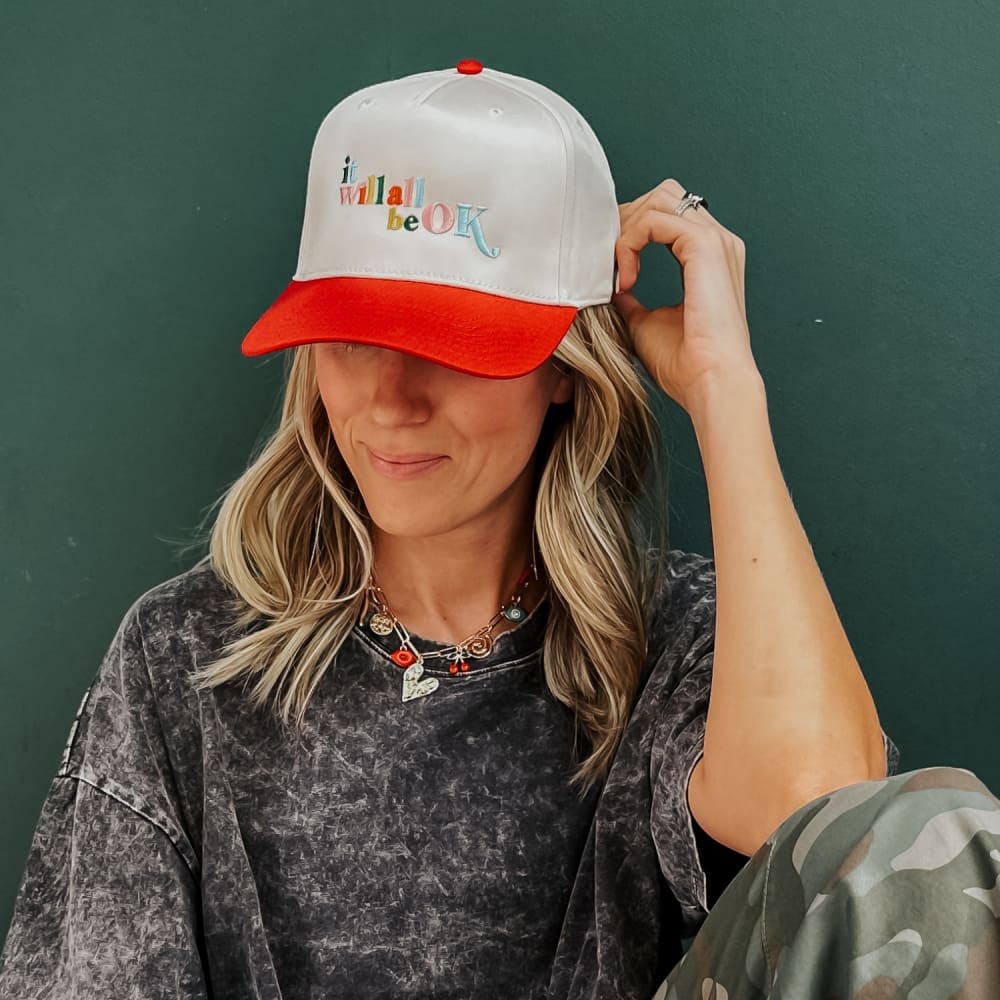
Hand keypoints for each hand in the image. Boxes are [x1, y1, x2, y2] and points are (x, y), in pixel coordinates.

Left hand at [613, 179, 760, 415]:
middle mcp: (718, 242)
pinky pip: (655, 220)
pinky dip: (631, 243)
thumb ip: (630, 296)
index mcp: (710, 256)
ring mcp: (716, 240)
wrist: (710, 382)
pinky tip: (626, 280)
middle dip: (627, 221)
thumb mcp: (644, 322)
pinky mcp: (705, 247)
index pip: (666, 215)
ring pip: (659, 201)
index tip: (612, 273)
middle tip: (607, 263)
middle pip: (663, 196)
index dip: (631, 231)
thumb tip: (608, 284)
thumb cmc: (684, 364)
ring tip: (617, 273)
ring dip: (627, 231)